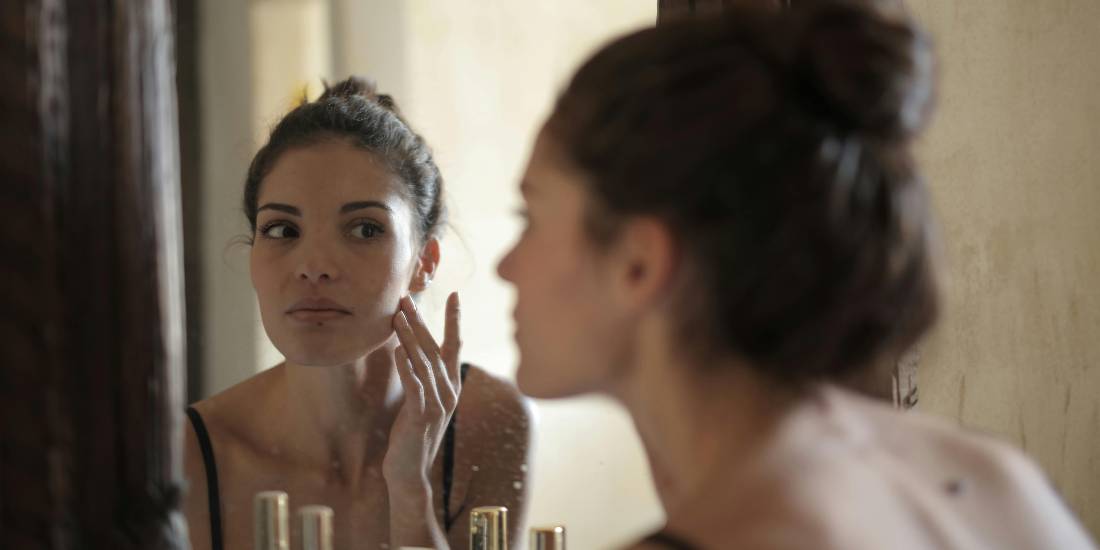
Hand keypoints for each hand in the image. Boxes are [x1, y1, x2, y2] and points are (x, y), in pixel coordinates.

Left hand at [383, 292, 461, 488]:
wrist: (410, 472)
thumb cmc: (412, 435)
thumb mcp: (421, 402)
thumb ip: (423, 378)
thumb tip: (413, 351)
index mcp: (450, 386)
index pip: (454, 345)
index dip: (454, 320)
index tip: (454, 294)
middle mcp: (448, 391)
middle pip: (435, 348)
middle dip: (421, 321)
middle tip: (408, 297)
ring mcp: (437, 403)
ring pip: (423, 362)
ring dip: (410, 337)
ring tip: (398, 315)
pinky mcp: (422, 415)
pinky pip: (414, 386)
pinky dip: (407, 367)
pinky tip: (398, 350)